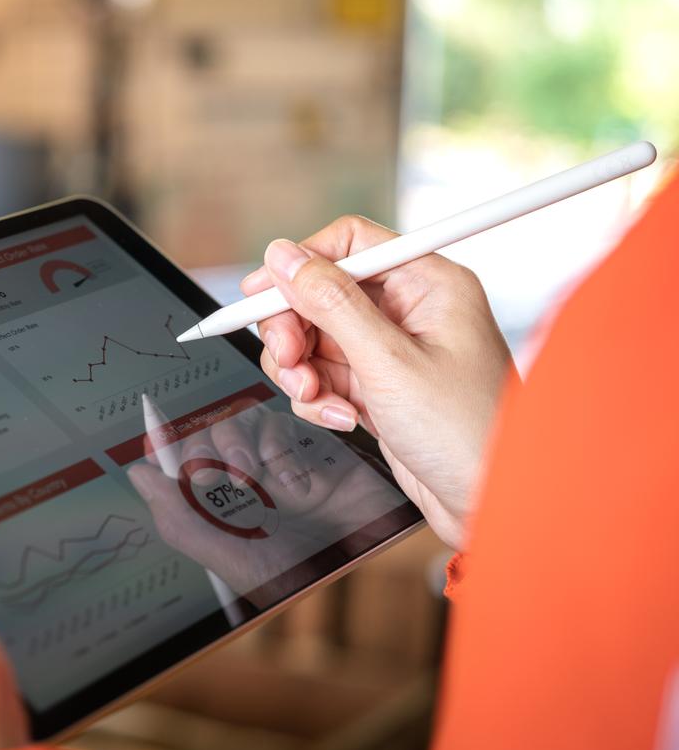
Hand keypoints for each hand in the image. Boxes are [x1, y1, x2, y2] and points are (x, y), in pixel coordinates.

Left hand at [127, 399, 404, 601]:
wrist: (360, 566)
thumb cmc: (293, 572)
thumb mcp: (228, 557)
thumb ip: (178, 515)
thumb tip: (137, 474)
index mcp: (213, 503)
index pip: (176, 459)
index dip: (165, 449)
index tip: (159, 447)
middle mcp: (238, 478)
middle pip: (203, 434)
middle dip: (204, 450)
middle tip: (222, 477)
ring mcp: (271, 460)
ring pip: (236, 422)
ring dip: (236, 443)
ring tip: (253, 476)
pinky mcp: (304, 447)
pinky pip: (277, 424)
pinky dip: (279, 447)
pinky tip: (295, 483)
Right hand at [239, 216, 516, 550]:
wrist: (491, 504)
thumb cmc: (469, 434)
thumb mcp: (389, 362)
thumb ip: (331, 304)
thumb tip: (283, 258)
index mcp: (428, 285)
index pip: (349, 244)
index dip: (299, 265)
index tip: (259, 295)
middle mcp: (410, 311)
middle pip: (321, 293)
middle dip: (295, 329)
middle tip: (288, 358)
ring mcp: (392, 351)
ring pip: (315, 337)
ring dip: (304, 370)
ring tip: (320, 398)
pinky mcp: (378, 387)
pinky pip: (324, 375)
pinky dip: (318, 397)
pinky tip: (340, 418)